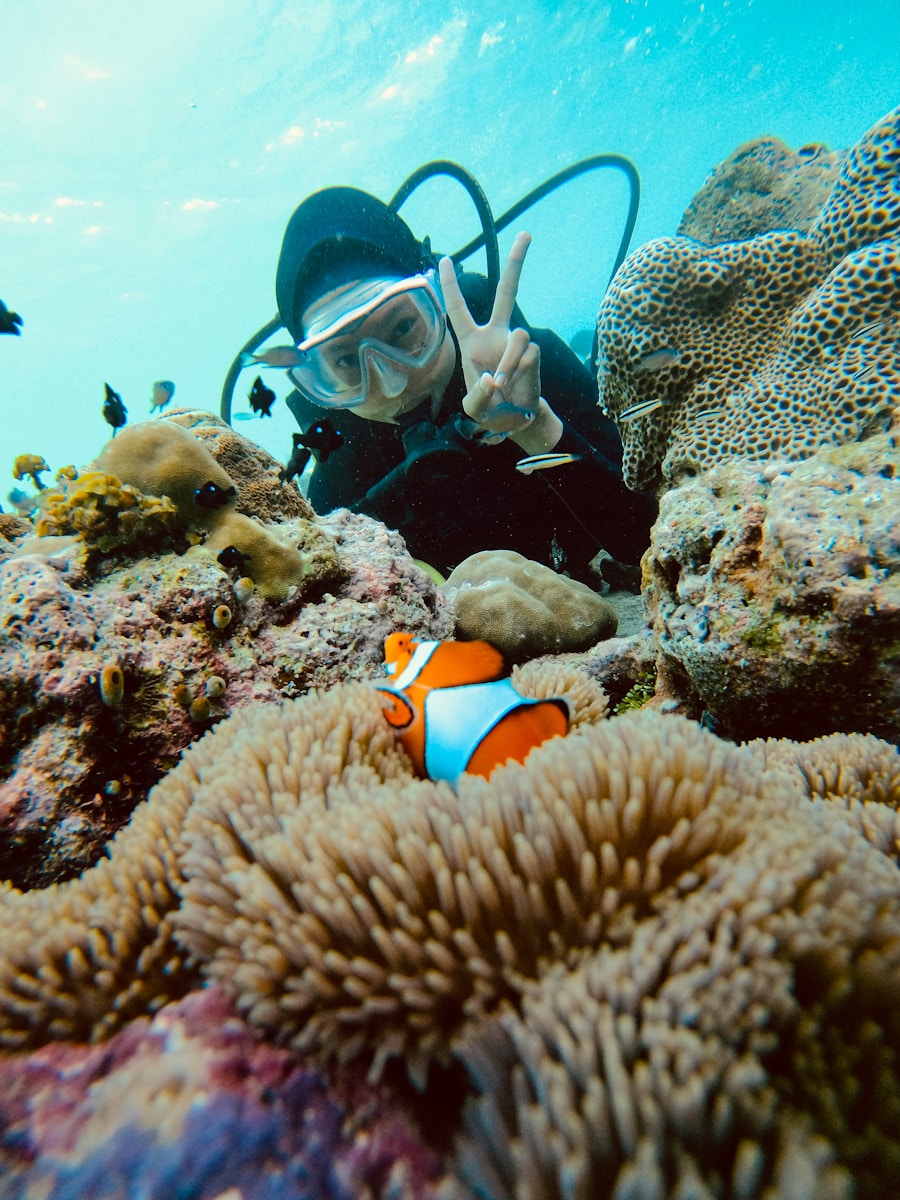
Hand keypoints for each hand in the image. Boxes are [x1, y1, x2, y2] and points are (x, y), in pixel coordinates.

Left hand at [438, 232, 560, 451]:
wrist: (516, 420)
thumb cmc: (489, 409)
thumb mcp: (473, 407)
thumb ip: (477, 395)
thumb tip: (492, 378)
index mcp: (471, 341)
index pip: (458, 308)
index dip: (450, 285)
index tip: (444, 259)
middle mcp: (496, 334)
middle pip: (506, 292)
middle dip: (516, 263)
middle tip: (526, 233)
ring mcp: (516, 342)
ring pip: (519, 336)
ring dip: (508, 362)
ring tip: (501, 384)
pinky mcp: (534, 353)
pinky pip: (527, 354)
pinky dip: (518, 371)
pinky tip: (514, 384)